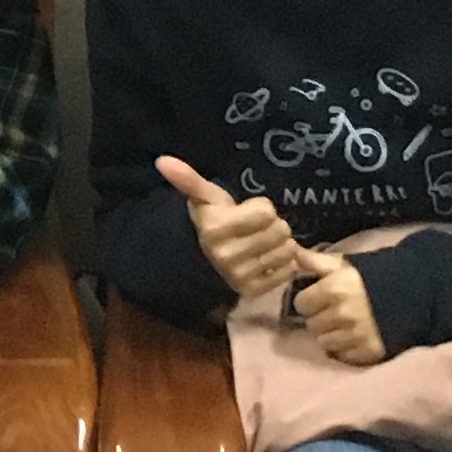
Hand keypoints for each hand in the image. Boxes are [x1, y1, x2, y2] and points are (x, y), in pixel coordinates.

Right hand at [163, 159, 304, 299]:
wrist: (203, 262)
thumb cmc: (211, 222)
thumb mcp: (204, 198)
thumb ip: (188, 178)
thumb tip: (162, 160)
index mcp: (216, 228)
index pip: (267, 212)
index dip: (262, 208)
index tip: (249, 212)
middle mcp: (227, 255)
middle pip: (280, 230)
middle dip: (274, 225)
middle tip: (258, 228)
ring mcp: (241, 275)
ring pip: (287, 250)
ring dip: (281, 244)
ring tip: (264, 243)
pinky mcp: (254, 290)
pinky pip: (289, 270)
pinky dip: (285, 263)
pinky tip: (269, 259)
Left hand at [288, 252, 386, 365]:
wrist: (415, 294)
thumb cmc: (375, 276)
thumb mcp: (346, 265)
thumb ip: (318, 261)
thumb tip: (293, 252)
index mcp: (334, 289)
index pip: (301, 304)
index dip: (308, 300)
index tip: (318, 299)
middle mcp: (342, 314)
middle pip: (311, 325)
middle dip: (319, 318)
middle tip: (333, 312)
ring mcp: (355, 335)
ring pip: (324, 342)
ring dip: (330, 335)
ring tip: (344, 325)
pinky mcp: (368, 352)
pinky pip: (342, 355)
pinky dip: (346, 348)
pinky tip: (355, 336)